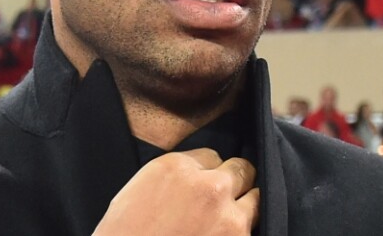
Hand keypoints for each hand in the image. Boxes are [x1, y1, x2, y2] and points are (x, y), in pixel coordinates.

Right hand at [92, 148, 258, 235]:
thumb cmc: (126, 234)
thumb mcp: (141, 188)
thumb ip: (178, 174)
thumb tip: (199, 173)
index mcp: (179, 169)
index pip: (212, 155)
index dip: (207, 171)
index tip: (202, 183)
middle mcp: (209, 188)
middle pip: (241, 169)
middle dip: (234, 179)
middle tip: (223, 195)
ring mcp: (229, 221)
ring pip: (255, 198)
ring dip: (243, 206)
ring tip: (224, 220)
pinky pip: (251, 230)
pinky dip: (240, 233)